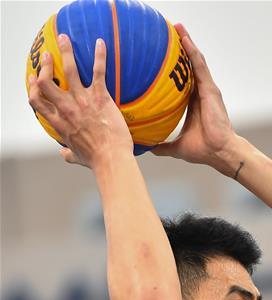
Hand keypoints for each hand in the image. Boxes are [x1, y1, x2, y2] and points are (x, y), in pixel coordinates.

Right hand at [27, 36, 131, 167]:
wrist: (112, 160)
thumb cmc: (96, 161)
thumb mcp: (77, 157)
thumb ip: (68, 153)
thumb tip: (64, 155)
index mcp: (58, 122)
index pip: (36, 100)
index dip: (33, 87)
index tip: (33, 78)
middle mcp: (66, 109)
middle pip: (46, 81)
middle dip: (44, 66)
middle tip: (47, 56)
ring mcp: (82, 101)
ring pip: (68, 70)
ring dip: (65, 51)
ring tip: (64, 39)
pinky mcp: (100, 98)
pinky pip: (98, 72)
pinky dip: (100, 56)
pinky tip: (101, 43)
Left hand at [152, 25, 236, 170]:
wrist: (220, 152)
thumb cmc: (205, 150)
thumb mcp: (178, 146)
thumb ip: (164, 145)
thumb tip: (148, 148)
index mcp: (194, 104)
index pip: (184, 82)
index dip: (176, 69)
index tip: (164, 59)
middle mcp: (202, 94)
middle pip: (190, 67)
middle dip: (182, 50)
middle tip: (170, 34)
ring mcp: (207, 90)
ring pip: (196, 62)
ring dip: (187, 44)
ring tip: (178, 28)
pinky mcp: (211, 89)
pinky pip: (200, 66)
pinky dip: (192, 51)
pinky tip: (185, 38)